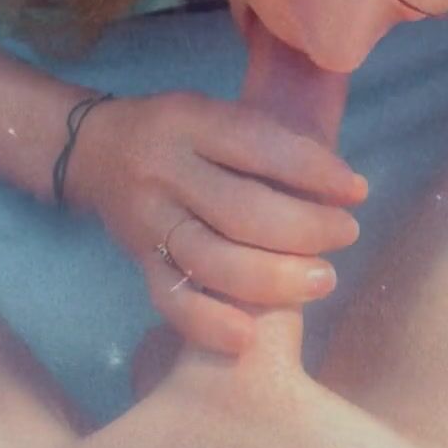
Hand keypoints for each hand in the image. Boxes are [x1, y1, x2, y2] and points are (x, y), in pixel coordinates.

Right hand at [70, 87, 366, 355]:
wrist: (92, 150)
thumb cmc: (175, 130)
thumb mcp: (211, 111)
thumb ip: (263, 136)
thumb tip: (336, 176)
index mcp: (189, 122)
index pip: (257, 144)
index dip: (312, 169)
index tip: (355, 189)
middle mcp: (165, 171)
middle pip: (240, 209)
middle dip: (304, 228)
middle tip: (346, 235)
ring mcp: (148, 220)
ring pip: (212, 260)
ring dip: (274, 278)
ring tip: (321, 279)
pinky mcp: (138, 262)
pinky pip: (172, 300)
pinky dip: (209, 323)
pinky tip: (249, 337)